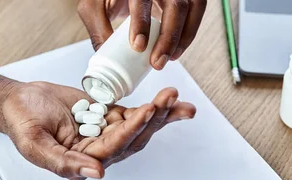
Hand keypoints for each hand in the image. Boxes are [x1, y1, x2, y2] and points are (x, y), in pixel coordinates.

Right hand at [0, 67, 195, 179]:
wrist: (19, 100)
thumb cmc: (22, 121)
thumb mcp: (35, 145)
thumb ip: (64, 163)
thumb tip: (96, 174)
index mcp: (81, 161)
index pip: (113, 147)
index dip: (131, 130)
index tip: (146, 111)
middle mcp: (98, 150)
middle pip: (133, 137)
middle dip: (153, 119)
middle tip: (167, 99)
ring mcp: (105, 132)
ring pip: (138, 125)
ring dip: (158, 113)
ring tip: (174, 98)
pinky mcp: (108, 116)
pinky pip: (134, 113)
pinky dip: (152, 108)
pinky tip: (170, 102)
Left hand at [77, 0, 206, 69]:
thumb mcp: (94, 5)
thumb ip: (98, 29)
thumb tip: (108, 60)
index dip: (141, 22)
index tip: (138, 46)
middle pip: (175, 5)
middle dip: (168, 37)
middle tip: (157, 62)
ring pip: (192, 7)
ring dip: (183, 38)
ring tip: (169, 59)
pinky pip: (197, 10)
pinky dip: (189, 33)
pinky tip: (177, 50)